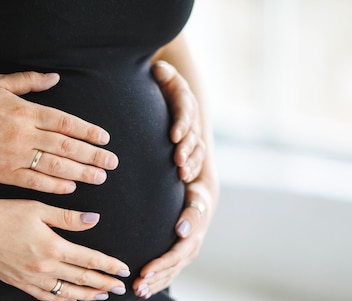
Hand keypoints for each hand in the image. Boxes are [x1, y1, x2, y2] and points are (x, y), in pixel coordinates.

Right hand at [0, 72, 118, 193]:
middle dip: (92, 155)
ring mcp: (16, 156)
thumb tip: (55, 79)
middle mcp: (24, 134)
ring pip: (55, 166)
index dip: (88, 131)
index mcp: (25, 111)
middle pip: (66, 146)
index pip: (66, 122)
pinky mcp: (6, 174)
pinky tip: (70, 187)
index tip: (105, 138)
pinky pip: (35, 182)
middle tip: (112, 162)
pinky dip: (54, 185)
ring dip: (80, 172)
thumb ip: (29, 82)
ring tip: (99, 177)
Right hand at [0, 198, 129, 300]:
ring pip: (66, 291)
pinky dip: (61, 300)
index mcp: (53, 246)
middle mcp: (45, 266)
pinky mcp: (18, 282)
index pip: (90, 259)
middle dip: (104, 284)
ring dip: (87, 295)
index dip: (109, 266)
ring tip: (102, 296)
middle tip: (121, 289)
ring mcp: (31, 278)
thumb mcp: (38, 209)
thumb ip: (68, 217)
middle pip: (82, 279)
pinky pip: (45, 296)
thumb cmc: (3, 214)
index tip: (123, 271)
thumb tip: (94, 220)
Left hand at [132, 178, 216, 298]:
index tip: (143, 272)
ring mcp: (186, 256)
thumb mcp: (196, 199)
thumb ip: (190, 211)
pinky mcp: (180, 258)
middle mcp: (191, 250)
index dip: (159, 266)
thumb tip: (182, 229)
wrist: (203, 198)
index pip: (175, 256)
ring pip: (170, 275)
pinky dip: (157, 284)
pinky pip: (169, 274)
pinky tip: (144, 292)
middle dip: (153, 279)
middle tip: (136, 287)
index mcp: (193, 237)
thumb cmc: (196, 194)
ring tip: (137, 292)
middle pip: (171, 269)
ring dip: (154, 285)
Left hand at [153, 60, 204, 182]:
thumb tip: (159, 70)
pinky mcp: (189, 145)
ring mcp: (192, 132)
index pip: (185, 111)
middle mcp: (191, 116)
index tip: (173, 137)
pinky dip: (191, 168)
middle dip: (185, 148)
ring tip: (181, 173)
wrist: (159, 91)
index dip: (181, 124)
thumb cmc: (155, 83)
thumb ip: (161, 72)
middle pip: (192, 134)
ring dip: (190, 162)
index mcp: (184, 98)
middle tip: (177, 161)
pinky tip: (183, 178)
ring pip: (196, 148)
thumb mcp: (159, 73)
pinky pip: (195, 158)